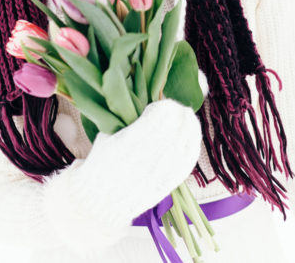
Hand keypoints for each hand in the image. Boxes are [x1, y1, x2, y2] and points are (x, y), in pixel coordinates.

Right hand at [43, 100, 200, 253]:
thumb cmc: (101, 162)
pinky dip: (193, 143)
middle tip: (173, 107)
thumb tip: (139, 93)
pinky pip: (189, 160)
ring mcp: (161, 174)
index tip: (156, 104)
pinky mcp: (170, 184)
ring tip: (184, 116)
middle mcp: (146, 161)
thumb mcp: (105, 134)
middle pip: (176, 128)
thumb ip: (122, 115)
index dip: (163, 107)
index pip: (159, 119)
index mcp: (126, 145)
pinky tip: (190, 134)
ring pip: (187, 143)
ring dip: (189, 125)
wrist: (101, 201)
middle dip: (178, 113)